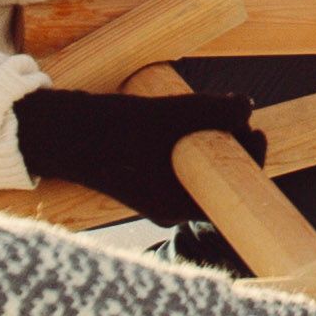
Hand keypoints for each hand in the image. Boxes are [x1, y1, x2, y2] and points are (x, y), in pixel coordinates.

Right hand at [8, 85, 273, 236]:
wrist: (59, 132)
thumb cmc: (113, 129)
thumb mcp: (170, 114)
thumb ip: (216, 110)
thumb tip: (249, 106)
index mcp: (176, 207)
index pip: (231, 191)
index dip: (250, 158)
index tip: (256, 130)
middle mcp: (166, 209)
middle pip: (216, 180)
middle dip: (232, 148)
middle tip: (240, 118)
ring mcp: (152, 196)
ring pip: (197, 170)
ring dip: (211, 142)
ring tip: (217, 114)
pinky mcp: (140, 181)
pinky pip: (177, 166)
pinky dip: (189, 145)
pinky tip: (188, 120)